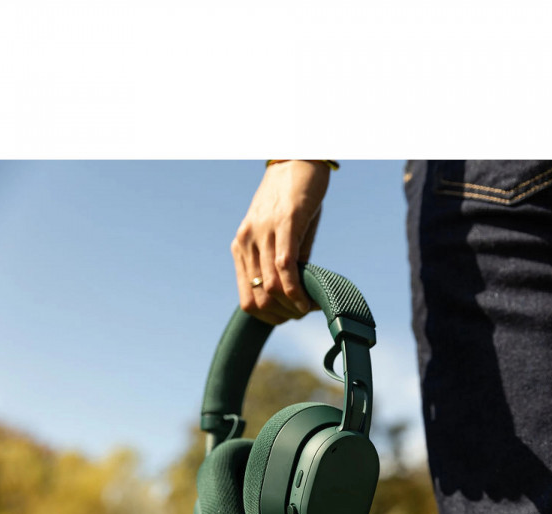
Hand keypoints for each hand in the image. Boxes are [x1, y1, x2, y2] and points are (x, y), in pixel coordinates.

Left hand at [231, 160, 330, 324]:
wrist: (297, 157)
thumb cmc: (293, 197)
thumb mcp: (283, 232)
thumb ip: (287, 260)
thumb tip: (298, 291)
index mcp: (242, 246)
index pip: (246, 299)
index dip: (269, 318)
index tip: (291, 318)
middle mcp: (247, 241)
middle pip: (259, 298)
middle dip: (283, 315)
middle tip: (304, 314)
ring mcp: (263, 233)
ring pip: (270, 288)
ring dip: (292, 306)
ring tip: (309, 308)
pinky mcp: (284, 224)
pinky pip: (284, 268)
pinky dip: (296, 291)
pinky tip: (308, 300)